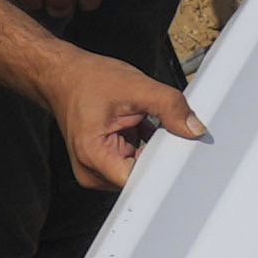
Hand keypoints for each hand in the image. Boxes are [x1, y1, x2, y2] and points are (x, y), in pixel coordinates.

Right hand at [37, 35, 206, 198]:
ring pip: (139, 172)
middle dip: (156, 155)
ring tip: (138, 124)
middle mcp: (91, 171)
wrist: (64, 76)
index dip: (163, 167)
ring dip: (148, 150)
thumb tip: (193, 128)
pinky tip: (135, 129)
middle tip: (154, 127)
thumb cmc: (88, 80)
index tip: (175, 153)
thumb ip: (169, 107)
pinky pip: (132, 165)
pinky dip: (140, 148)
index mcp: (94, 155)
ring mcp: (95, 172)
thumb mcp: (136, 87)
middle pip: (141, 178)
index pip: (140, 180)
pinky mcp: (102, 166)